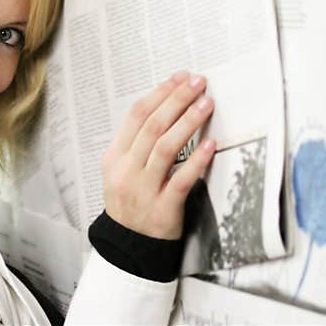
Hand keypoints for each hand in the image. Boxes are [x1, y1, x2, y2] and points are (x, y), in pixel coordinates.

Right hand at [101, 71, 215, 239]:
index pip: (136, 115)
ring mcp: (143, 190)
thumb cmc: (131, 203)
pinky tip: (211, 145)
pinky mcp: (162, 209)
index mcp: (115, 157)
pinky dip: (196, 161)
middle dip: (177, 99)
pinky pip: (181, 180)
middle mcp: (126, 170)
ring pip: (165, 148)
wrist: (128, 247)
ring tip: (206, 104)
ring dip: (188, 122)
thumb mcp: (122, 170)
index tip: (180, 78)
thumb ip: (137, 143)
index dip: (160, 93)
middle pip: (152, 126)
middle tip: (198, 83)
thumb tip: (166, 106)